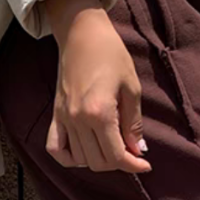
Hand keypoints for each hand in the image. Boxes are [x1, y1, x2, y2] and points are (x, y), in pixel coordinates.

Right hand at [39, 0, 150, 173]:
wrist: (81, 32)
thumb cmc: (110, 54)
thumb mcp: (131, 87)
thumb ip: (134, 123)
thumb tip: (138, 150)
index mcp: (100, 112)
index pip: (116, 155)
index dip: (133, 165)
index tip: (145, 166)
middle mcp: (78, 120)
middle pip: (98, 162)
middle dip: (117, 163)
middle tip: (130, 152)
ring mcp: (63, 119)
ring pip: (80, 160)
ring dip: (98, 159)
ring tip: (110, 146)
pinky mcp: (55, 115)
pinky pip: (55, 149)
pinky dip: (69, 158)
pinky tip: (83, 152)